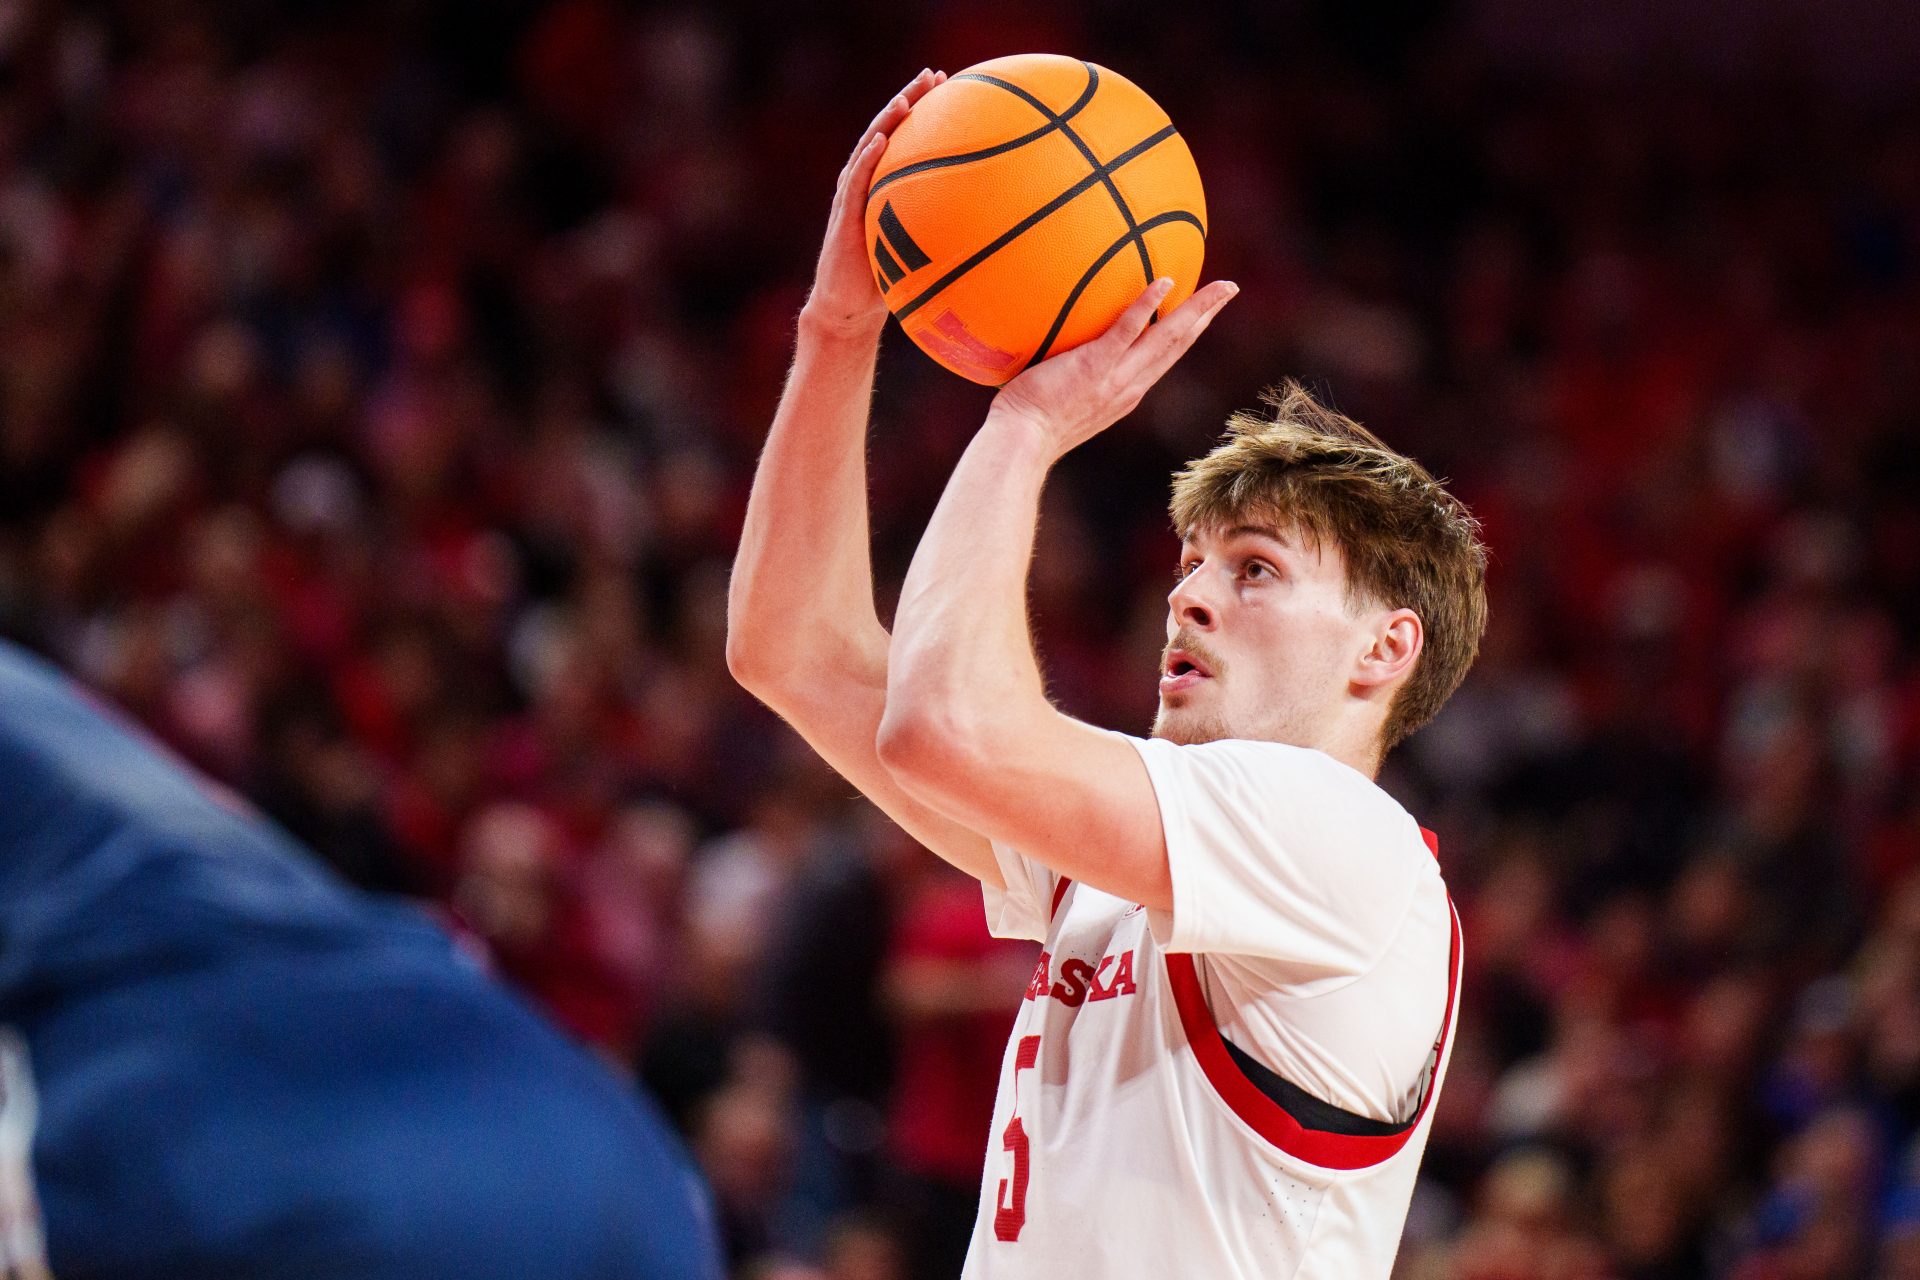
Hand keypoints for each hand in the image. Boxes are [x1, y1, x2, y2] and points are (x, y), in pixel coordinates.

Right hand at [800, 68, 946, 338]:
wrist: (848, 309)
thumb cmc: (886, 281)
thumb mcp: (920, 251)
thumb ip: (944, 232)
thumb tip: (995, 230)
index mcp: (884, 187)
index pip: (905, 138)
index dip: (925, 109)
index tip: (950, 84)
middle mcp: (866, 184)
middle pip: (887, 130)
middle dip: (909, 100)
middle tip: (933, 75)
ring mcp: (852, 197)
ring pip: (868, 148)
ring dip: (887, 120)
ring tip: (906, 98)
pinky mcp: (843, 217)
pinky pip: (855, 182)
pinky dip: (867, 158)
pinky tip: (882, 139)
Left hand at [990, 277, 1239, 457]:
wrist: (1021, 444)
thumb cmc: (1027, 425)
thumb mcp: (1058, 404)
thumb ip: (1067, 380)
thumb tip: (1053, 356)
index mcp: (1125, 394)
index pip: (1163, 358)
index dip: (1186, 334)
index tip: (1202, 315)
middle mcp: (1129, 386)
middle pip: (1177, 345)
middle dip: (1206, 316)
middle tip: (1228, 290)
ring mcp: (1115, 377)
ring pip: (1167, 338)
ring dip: (1197, 309)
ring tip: (1220, 287)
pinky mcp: (1095, 366)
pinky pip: (1127, 330)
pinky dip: (1148, 305)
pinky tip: (1165, 281)